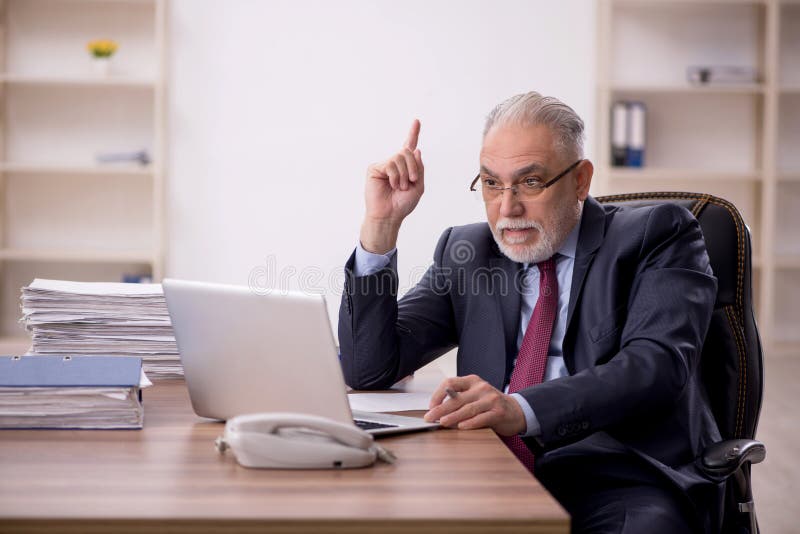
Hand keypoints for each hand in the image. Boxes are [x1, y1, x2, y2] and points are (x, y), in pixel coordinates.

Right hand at [360, 120, 424, 253]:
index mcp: (405, 167)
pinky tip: (392, 185)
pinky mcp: (375, 169)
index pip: (410, 147)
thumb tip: (416, 150)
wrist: (389, 215)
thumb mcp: (418, 186)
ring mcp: (384, 165)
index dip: (413, 133)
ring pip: (399, 157)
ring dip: (404, 174)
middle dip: (414, 167)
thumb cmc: (402, 204)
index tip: (416, 121)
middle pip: (407, 152)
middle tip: (411, 181)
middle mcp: (394, 164)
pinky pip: (390, 164)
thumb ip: (419, 168)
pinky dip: (395, 176)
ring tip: (399, 187)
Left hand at [423, 375, 525, 435]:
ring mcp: (491, 399)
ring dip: (453, 416)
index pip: (450, 383)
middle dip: (441, 408)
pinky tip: (461, 426)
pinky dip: (470, 423)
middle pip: (457, 398)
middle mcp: (481, 387)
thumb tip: (437, 411)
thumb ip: (459, 399)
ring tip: (442, 422)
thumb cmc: (490, 404)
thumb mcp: (474, 396)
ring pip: (468, 408)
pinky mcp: (498, 412)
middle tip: (430, 417)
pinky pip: (482, 417)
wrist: (515, 411)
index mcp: (472, 381)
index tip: (431, 406)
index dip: (438, 394)